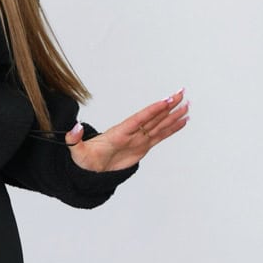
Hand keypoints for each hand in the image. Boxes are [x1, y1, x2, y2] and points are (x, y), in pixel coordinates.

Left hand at [64, 88, 188, 171]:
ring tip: (187, 106)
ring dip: (173, 116)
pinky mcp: (143, 147)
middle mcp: (131, 133)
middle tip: (181, 94)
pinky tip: (182, 122)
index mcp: (119, 132)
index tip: (165, 101)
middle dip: (167, 106)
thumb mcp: (76, 150)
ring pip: (159, 125)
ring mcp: (138, 139)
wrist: (90, 169)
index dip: (152, 111)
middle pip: (153, 117)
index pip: (139, 119)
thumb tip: (75, 127)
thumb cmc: (84, 159)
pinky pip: (160, 136)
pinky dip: (172, 129)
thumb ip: (75, 139)